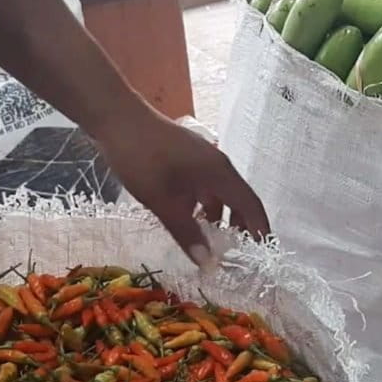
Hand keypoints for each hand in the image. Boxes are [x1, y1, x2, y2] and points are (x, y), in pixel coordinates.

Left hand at [95, 110, 268, 266]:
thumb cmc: (142, 158)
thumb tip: (208, 263)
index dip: (260, 229)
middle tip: (237, 255)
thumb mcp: (162, 200)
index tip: (264, 254)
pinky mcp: (187, 159)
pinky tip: (188, 221)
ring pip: (220, 194)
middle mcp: (218, 166)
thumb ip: (186, 232)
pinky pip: (205, 187)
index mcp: (220, 173)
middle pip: (239, 200)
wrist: (117, 118)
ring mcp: (202, 160)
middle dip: (241, 228)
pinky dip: (204, 207)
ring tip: (211, 244)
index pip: (251, 205)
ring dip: (219, 219)